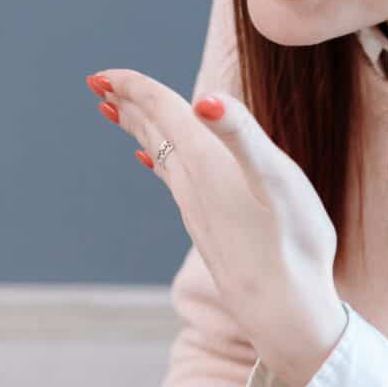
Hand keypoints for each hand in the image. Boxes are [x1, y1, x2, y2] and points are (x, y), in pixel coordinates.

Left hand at [85, 69, 347, 386]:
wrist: (284, 311)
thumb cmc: (291, 245)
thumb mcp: (278, 181)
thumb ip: (241, 135)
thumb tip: (204, 100)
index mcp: (206, 162)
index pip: (161, 111)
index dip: (133, 86)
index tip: (101, 75)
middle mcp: (193, 183)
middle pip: (153, 132)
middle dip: (128, 104)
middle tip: (97, 85)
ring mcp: (197, 207)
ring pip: (161, 156)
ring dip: (141, 130)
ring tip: (120, 113)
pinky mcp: (207, 228)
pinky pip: (173, 182)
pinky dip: (160, 161)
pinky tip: (154, 164)